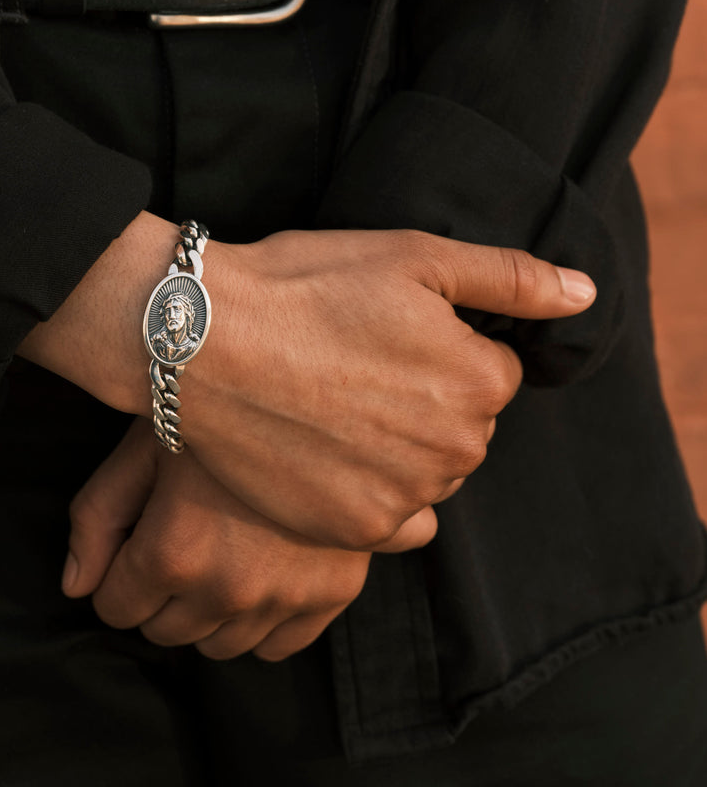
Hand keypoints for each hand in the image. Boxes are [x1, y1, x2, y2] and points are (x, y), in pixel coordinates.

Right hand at [22, 214, 594, 550]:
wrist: (204, 342)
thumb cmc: (304, 287)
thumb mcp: (415, 256)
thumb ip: (512, 279)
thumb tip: (584, 296)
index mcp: (479, 380)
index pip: (490, 375)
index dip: (439, 351)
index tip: (384, 336)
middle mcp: (455, 450)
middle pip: (461, 430)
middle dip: (423, 403)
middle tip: (352, 369)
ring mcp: (404, 495)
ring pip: (425, 474)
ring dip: (395, 450)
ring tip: (331, 408)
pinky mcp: (353, 530)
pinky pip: (391, 520)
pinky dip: (369, 492)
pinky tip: (326, 454)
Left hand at [63, 419, 437, 660]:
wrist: (316, 389)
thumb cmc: (215, 409)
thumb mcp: (141, 449)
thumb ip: (96, 518)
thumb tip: (76, 587)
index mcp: (173, 551)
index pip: (116, 608)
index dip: (119, 575)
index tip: (138, 544)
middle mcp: (229, 588)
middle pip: (163, 632)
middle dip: (159, 595)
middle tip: (180, 540)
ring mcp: (286, 596)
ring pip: (218, 647)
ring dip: (207, 612)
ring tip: (220, 555)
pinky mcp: (332, 594)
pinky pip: (277, 648)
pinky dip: (261, 622)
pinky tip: (260, 575)